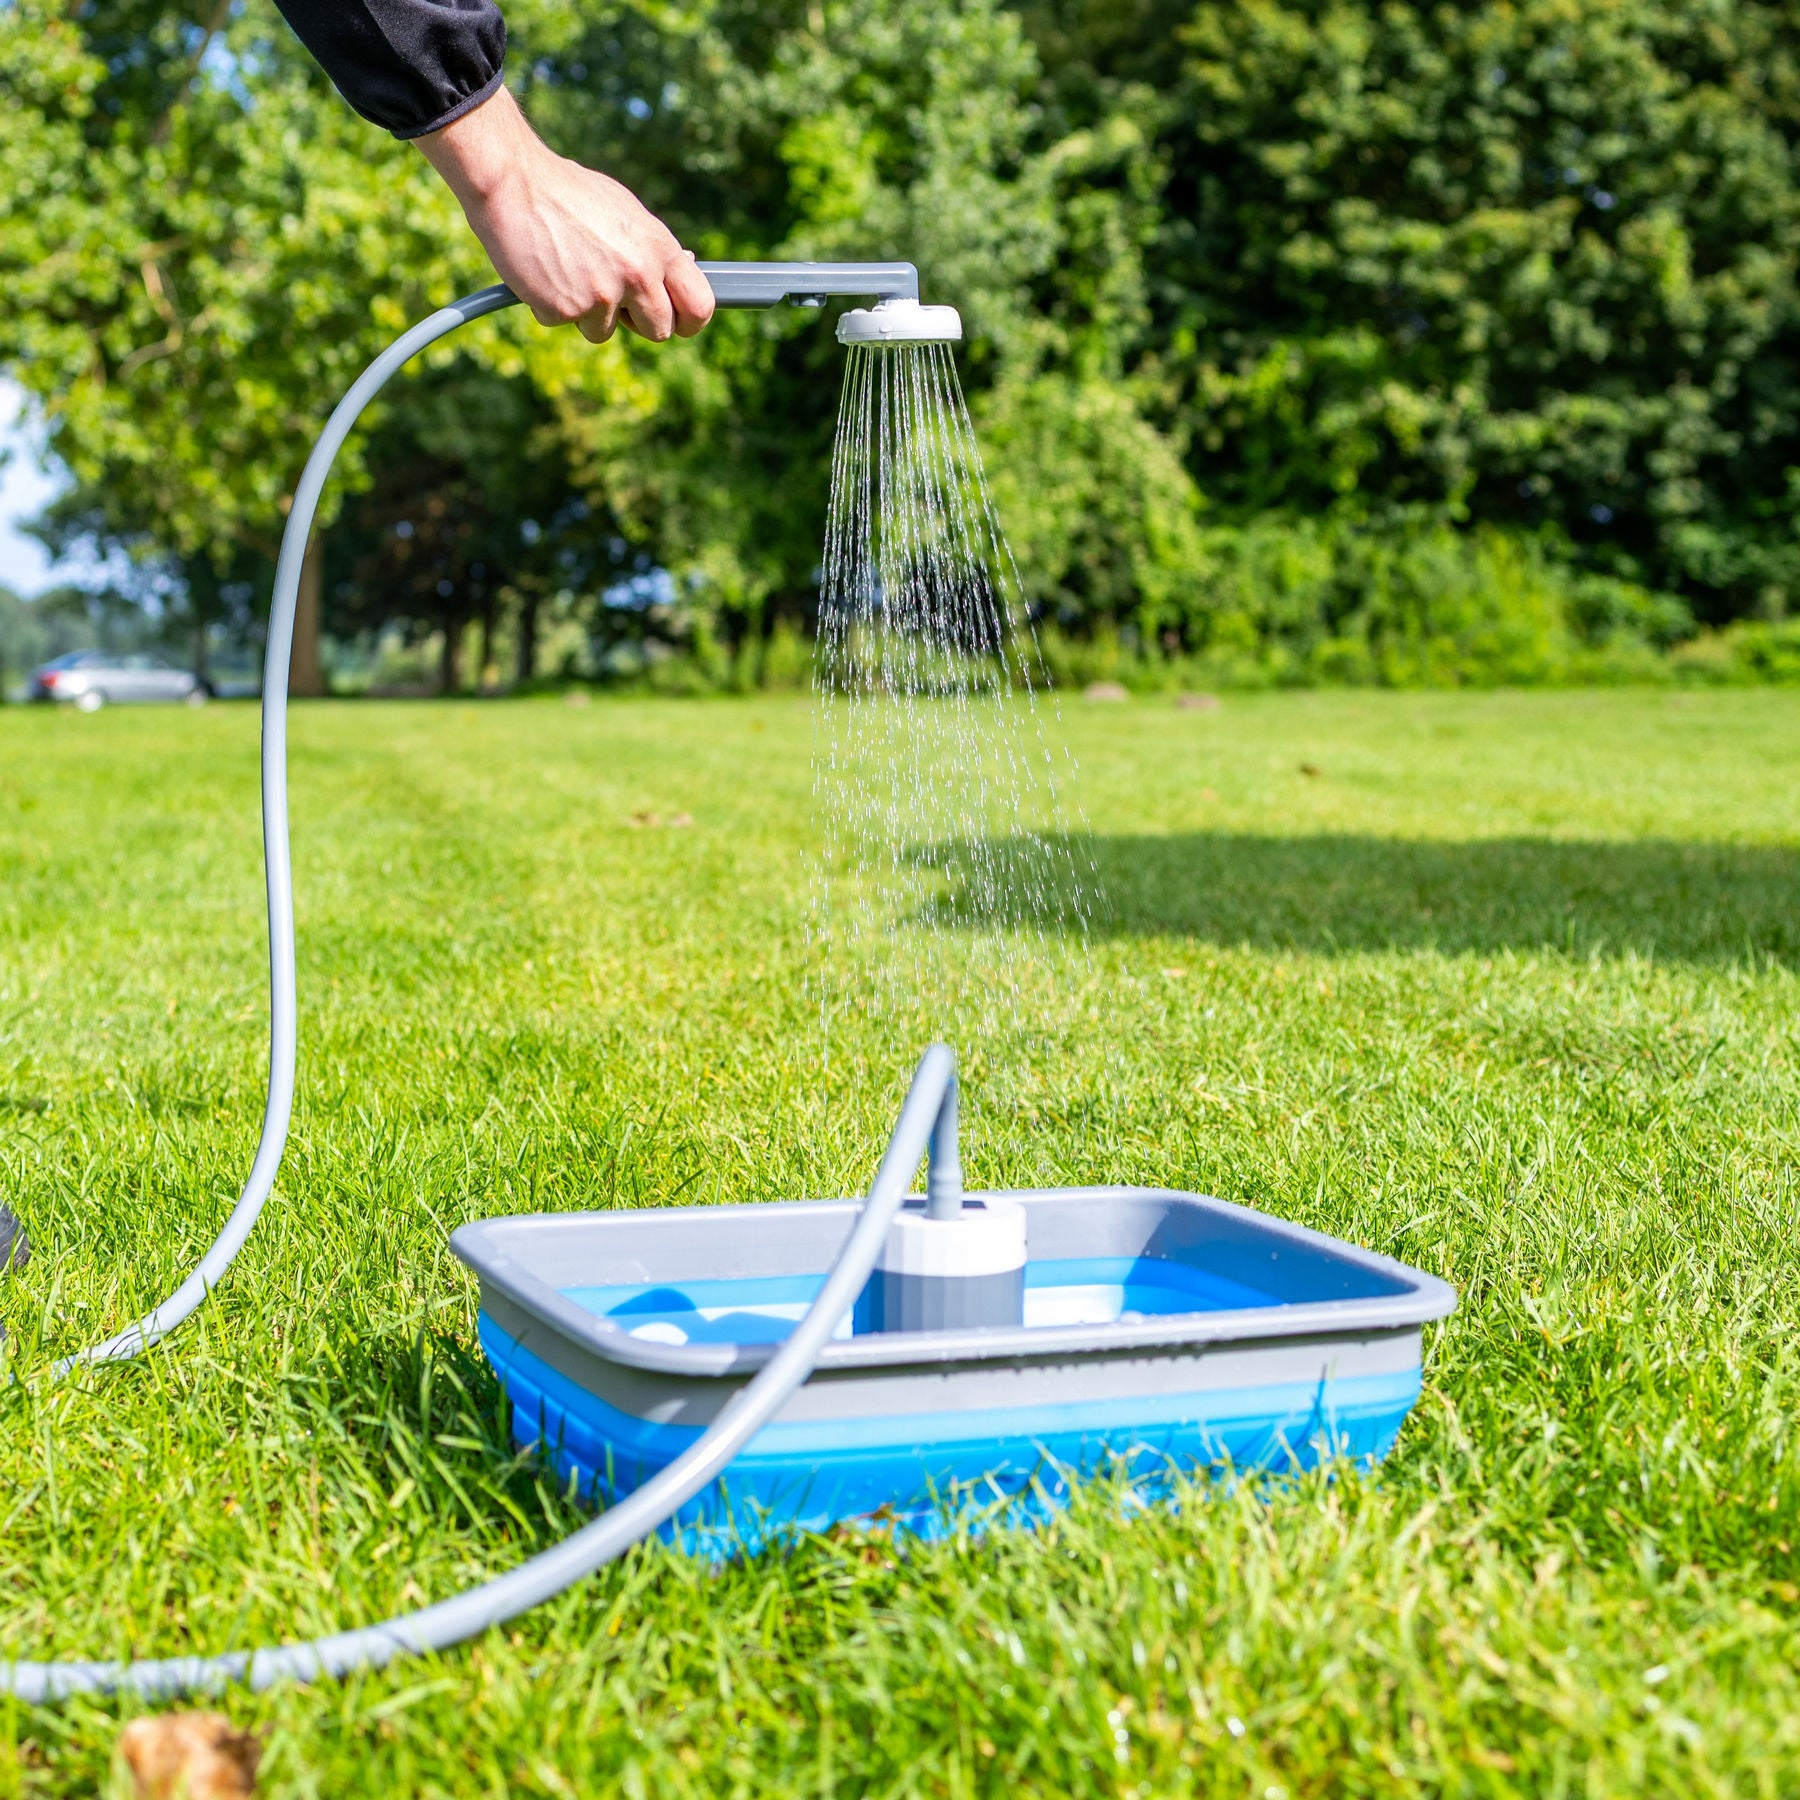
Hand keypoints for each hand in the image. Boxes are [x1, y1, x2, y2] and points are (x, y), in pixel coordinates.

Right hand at [416, 86, 713, 343]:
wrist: (511, 180)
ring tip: (566, 267)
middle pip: (659, 331)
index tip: (676, 322)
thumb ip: (651, 248)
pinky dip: (551, 305)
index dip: (688, 322)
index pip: (699, 306)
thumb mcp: (623, 212)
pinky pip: (565, 324)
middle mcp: (638, 274)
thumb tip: (682, 269)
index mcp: (658, 247)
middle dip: (636, 322)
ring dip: (587, 312)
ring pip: (605, 332)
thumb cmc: (566, 192)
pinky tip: (542, 270)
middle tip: (609, 295)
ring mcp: (603, 295)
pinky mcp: (568, 309)